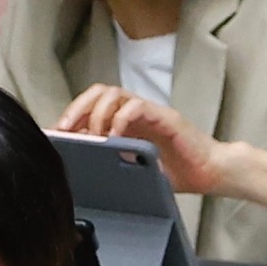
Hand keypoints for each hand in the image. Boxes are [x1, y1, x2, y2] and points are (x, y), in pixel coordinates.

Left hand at [58, 84, 239, 196]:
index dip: (72, 116)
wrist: (211, 173)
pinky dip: (121, 118)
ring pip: (116, 94)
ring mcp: (151, 113)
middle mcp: (136, 113)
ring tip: (91, 135)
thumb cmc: (175, 172)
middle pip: (99, 93)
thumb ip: (110, 163)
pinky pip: (139, 107)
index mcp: (125, 122)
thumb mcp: (132, 170)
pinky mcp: (166, 117)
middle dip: (77, 108)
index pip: (92, 106)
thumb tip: (78, 169)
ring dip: (97, 113)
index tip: (55, 134)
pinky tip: (114, 137)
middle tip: (65, 130)